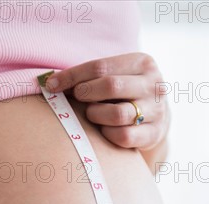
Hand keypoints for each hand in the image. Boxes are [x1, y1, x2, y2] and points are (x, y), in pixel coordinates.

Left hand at [45, 52, 169, 152]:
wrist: (157, 120)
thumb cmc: (124, 94)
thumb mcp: (115, 76)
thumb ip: (90, 76)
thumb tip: (51, 83)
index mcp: (143, 63)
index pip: (100, 66)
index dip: (72, 76)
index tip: (51, 84)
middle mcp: (154, 85)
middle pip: (111, 86)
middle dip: (85, 93)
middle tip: (77, 98)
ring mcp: (157, 110)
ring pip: (118, 114)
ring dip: (96, 115)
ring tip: (92, 114)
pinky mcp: (155, 133)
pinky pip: (124, 136)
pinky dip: (108, 134)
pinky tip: (105, 130)